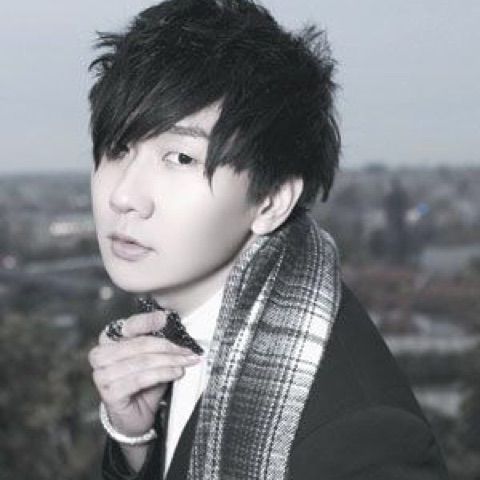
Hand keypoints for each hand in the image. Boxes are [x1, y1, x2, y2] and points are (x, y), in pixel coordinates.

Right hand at [88, 310, 201, 436]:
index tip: (168, 318)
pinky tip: (177, 373)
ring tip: (186, 362)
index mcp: (108, 339)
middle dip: (168, 347)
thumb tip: (170, 321)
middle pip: (140, 344)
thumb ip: (157, 339)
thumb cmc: (144, 382)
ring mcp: (102, 375)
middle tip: (188, 350)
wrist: (135, 416)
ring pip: (143, 361)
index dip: (149, 321)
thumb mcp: (152, 356)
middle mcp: (100, 355)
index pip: (130, 325)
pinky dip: (163, 374)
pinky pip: (141, 379)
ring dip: (169, 361)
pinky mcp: (109, 393)